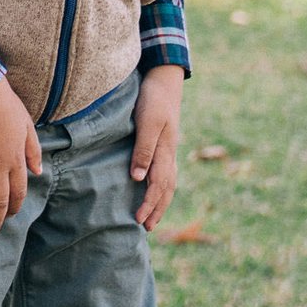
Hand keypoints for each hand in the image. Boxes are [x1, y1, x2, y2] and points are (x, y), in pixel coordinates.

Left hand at [131, 65, 184, 229]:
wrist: (165, 78)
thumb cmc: (153, 99)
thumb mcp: (147, 122)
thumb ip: (143, 149)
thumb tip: (137, 178)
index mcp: (165, 152)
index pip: (158, 186)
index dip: (149, 205)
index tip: (139, 221)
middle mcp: (169, 153)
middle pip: (166, 189)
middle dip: (157, 209)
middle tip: (147, 228)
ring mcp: (169, 148)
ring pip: (168, 182)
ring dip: (161, 201)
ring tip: (153, 216)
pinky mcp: (166, 143)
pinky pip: (167, 172)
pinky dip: (163, 187)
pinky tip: (155, 188)